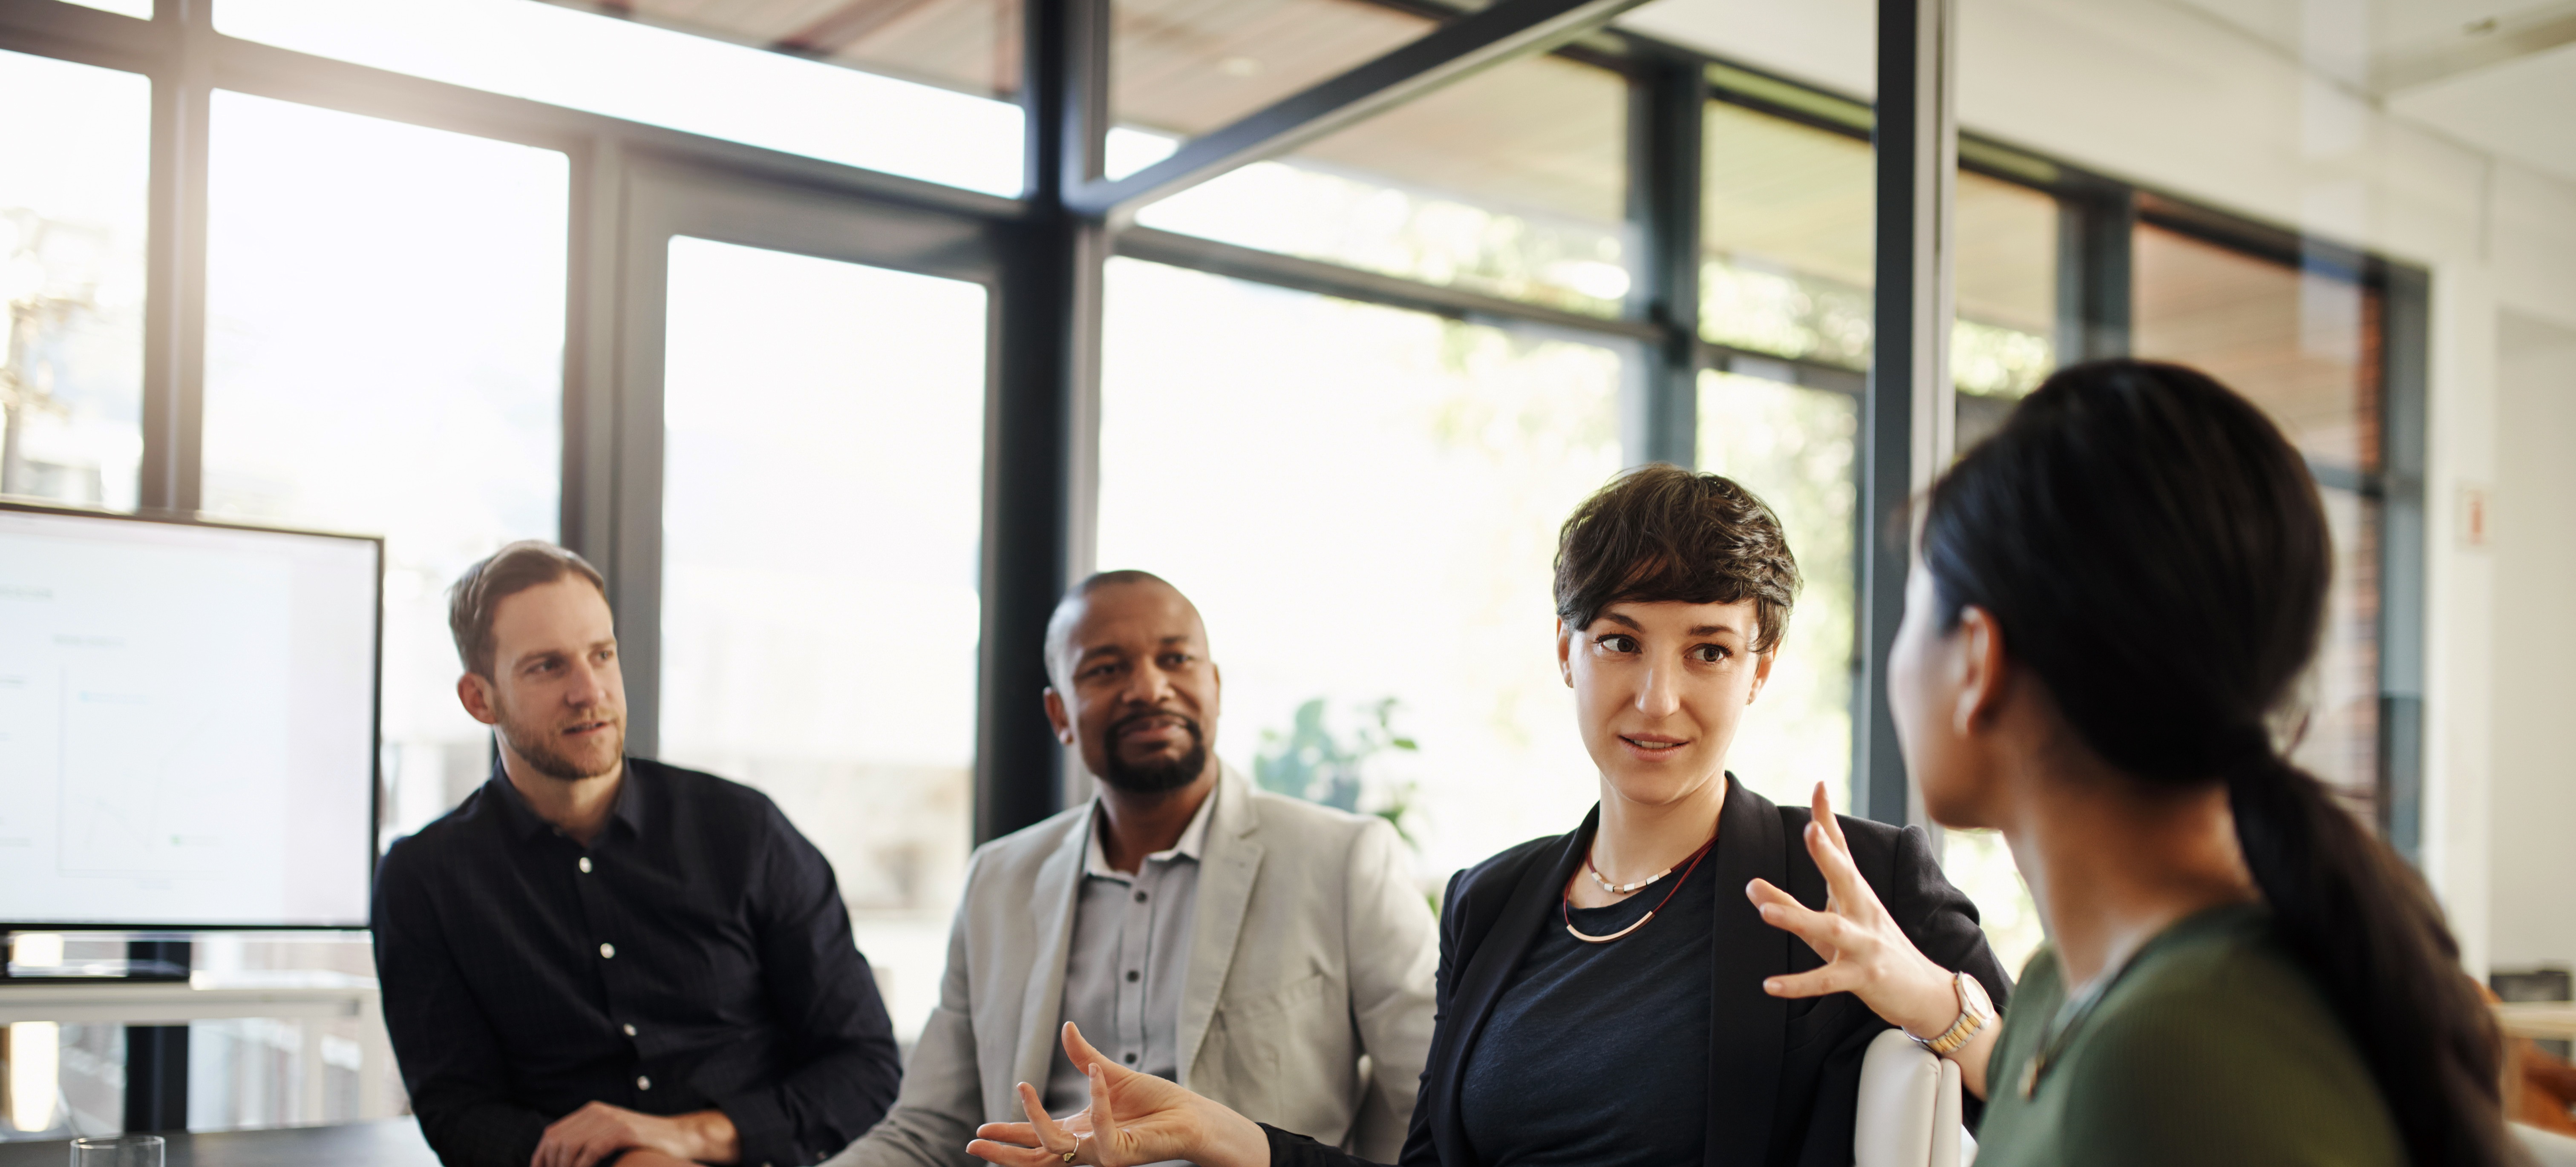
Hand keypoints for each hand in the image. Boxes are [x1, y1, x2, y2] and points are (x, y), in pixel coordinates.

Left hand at [532, 1102, 737, 1166]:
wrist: (678, 1136)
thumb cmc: (643, 1143)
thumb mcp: (611, 1136)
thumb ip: (588, 1141)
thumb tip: (560, 1159)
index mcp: (591, 1111)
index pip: (552, 1133)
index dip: (539, 1156)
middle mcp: (598, 1111)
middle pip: (557, 1139)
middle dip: (548, 1164)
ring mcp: (611, 1119)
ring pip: (571, 1145)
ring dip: (563, 1166)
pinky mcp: (624, 1131)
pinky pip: (591, 1150)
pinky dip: (581, 1166)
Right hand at [965, 1023, 1268, 1166]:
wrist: (1191, 1115)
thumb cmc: (1156, 1100)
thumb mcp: (1110, 1074)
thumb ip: (1084, 1056)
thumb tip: (1067, 1027)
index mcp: (1078, 1132)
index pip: (1035, 1140)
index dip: (1008, 1136)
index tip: (980, 1132)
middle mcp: (1084, 1147)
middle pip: (1034, 1159)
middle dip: (1002, 1153)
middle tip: (973, 1143)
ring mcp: (1100, 1154)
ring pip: (1054, 1146)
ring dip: (1034, 1118)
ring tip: (1023, 1087)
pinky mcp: (1119, 1155)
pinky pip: (1098, 1129)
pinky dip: (1096, 1099)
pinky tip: (1098, 1075)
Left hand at [1746, 782, 1970, 1042]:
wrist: (1926, 994)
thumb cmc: (1873, 953)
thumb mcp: (1829, 925)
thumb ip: (1789, 904)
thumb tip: (1749, 884)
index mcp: (1857, 896)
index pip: (1843, 851)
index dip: (1829, 819)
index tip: (1819, 785)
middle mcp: (1864, 914)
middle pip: (1846, 879)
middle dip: (1829, 854)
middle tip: (1811, 829)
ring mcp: (1866, 945)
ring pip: (1831, 929)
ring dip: (1797, 918)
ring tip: (1764, 911)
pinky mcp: (1864, 977)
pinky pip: (1827, 981)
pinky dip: (1799, 984)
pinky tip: (1770, 985)